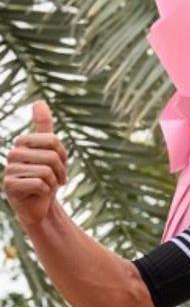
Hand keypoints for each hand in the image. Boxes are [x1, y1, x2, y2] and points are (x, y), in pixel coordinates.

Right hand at [4, 101, 67, 228]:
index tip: (60, 164)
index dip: (63, 155)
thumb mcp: (51, 151)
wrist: (40, 205)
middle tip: (56, 179)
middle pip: (51, 156)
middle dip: (60, 170)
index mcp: (23, 142)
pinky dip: (45, 191)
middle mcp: (13, 153)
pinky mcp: (8, 185)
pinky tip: (39, 194)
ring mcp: (9, 169)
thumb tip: (39, 101)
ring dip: (53, 182)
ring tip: (48, 186)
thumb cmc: (47, 177)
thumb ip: (44, 128)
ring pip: (46, 171)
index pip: (53, 140)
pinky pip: (38, 184)